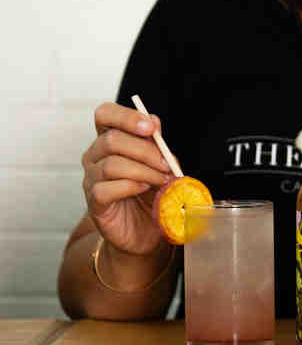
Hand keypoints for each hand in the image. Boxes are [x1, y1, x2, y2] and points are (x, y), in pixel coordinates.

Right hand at [82, 102, 172, 255]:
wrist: (146, 230)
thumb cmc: (151, 194)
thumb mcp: (160, 166)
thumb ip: (157, 146)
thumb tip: (154, 124)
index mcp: (110, 140)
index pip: (105, 115)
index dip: (126, 116)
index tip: (151, 127)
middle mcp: (95, 156)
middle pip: (112, 140)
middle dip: (146, 150)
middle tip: (166, 164)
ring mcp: (91, 179)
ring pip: (112, 164)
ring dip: (144, 171)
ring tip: (162, 179)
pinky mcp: (94, 201)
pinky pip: (106, 188)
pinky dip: (131, 186)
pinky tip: (144, 189)